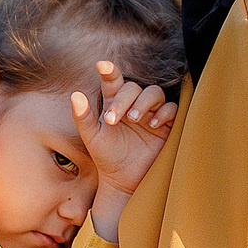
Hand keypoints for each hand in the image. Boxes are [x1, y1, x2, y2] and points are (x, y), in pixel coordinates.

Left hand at [72, 60, 176, 240]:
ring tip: (135, 119)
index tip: (101, 66)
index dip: (109, 71)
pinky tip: (153, 124)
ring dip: (144, 102)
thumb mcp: (92, 138)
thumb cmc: (106, 157)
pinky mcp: (167, 125)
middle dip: (124, 99)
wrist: (123, 181)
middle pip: (134, 87)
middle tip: (115, 119)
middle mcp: (133, 105)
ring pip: (154, 92)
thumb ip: (83, 117)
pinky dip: (163, 112)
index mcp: (114, 104)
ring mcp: (151, 114)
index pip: (113, 81)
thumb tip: (75, 94)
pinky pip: (172, 108)